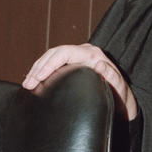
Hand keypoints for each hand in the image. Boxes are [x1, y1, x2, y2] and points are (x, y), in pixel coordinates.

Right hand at [22, 42, 137, 119]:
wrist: (123, 99)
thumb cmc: (121, 95)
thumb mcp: (119, 87)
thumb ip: (111, 75)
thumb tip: (99, 64)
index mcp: (93, 55)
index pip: (64, 53)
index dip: (49, 63)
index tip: (38, 77)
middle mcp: (84, 52)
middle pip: (55, 53)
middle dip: (39, 67)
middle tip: (28, 84)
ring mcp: (78, 57)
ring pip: (52, 57)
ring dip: (38, 68)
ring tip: (27, 83)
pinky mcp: (74, 64)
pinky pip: (55, 63)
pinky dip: (43, 70)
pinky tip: (35, 79)